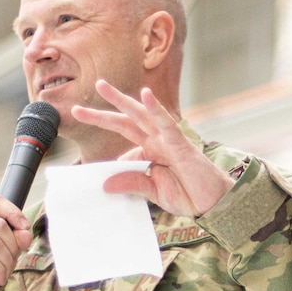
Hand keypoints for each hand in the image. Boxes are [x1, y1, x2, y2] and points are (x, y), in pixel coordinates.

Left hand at [71, 81, 231, 215]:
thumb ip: (131, 184)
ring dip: (121, 100)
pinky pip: (167, 123)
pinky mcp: (181, 143)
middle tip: (77, 108)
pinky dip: (156, 108)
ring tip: (102, 87)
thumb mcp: (153, 192)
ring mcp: (168, 140)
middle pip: (126, 121)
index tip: (94, 173)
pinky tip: (145, 94)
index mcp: (151, 152)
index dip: (111, 160)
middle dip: (103, 113)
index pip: (124, 145)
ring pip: (141, 115)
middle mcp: (157, 141)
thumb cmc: (188, 194)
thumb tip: (105, 184)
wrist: (214, 203)